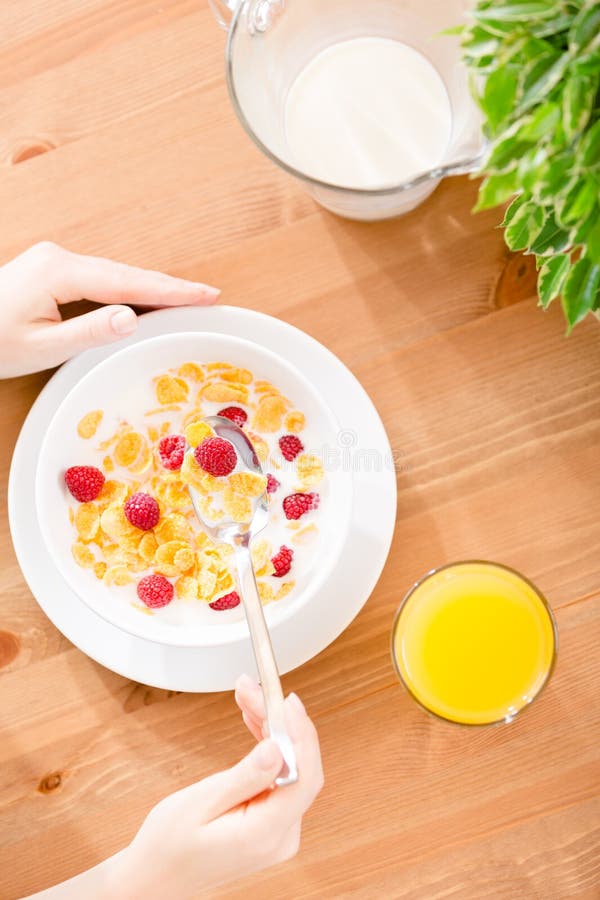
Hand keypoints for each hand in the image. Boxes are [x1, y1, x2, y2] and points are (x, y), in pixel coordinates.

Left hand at [0, 242, 219, 377]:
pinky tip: (146, 297)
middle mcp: (60, 257)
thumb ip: (89, 331)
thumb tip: (132, 318)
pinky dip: (128, 288)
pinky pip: (101, 277)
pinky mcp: (52, 268)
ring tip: (188, 298)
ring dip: (151, 287)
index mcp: (59, 271)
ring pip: (115, 274)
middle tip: (209, 295)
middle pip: (127, 273)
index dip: (170, 291)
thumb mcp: (42, 347)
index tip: (205, 294)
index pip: (128, 283)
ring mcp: (55, 260)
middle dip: (168, 286)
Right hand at [111, 677, 322, 898]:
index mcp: (265, 834)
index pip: (303, 777)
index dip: (301, 734)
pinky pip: (281, 777)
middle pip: (298, 766)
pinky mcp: (272, 824)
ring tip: (247, 697)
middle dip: (279, 721)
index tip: (287, 701)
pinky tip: (256, 722)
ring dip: (273, 729)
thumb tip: (277, 748)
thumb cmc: (168, 845)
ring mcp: (280, 832)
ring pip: (291, 768)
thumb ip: (244, 777)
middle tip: (252, 689)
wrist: (155, 876)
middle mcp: (281, 836)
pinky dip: (270, 747)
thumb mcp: (200, 803)